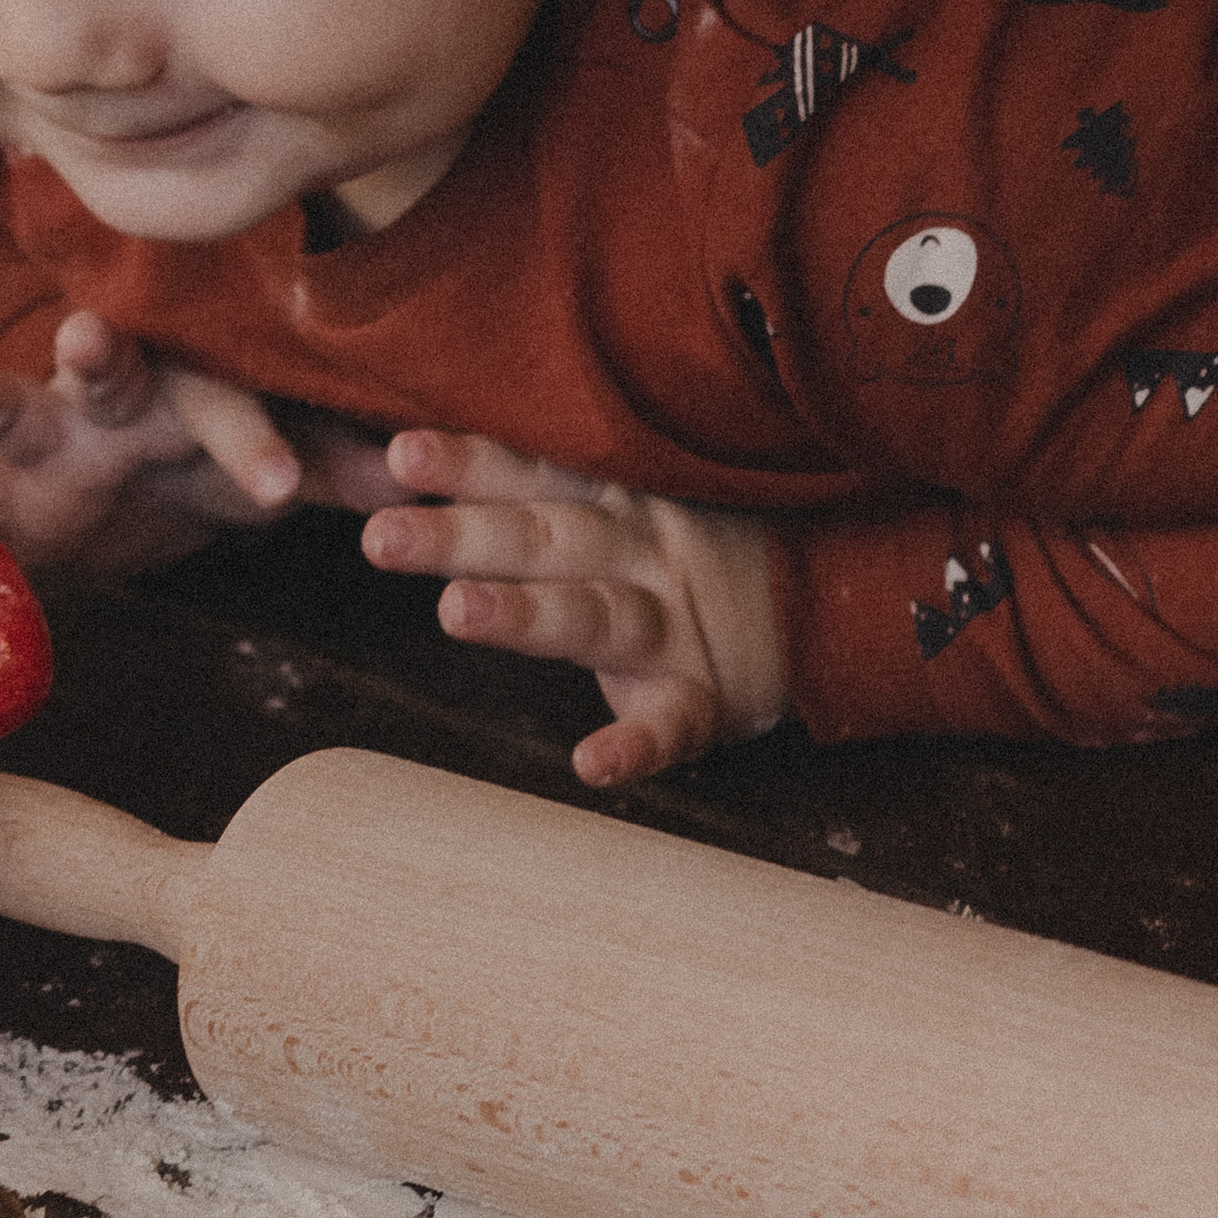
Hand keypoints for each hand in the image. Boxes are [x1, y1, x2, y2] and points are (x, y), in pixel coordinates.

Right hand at [0, 314, 391, 577]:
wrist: (111, 496)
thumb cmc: (197, 462)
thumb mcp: (266, 468)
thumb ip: (335, 467)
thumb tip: (427, 475)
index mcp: (192, 391)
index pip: (226, 402)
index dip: (252, 441)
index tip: (278, 490)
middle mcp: (113, 398)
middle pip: (112, 372)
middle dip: (100, 357)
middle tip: (86, 340)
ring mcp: (42, 433)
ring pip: (12, 405)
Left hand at [361, 430, 787, 782]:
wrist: (837, 593)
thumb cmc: (699, 543)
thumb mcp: (632, 491)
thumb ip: (541, 477)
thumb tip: (409, 453)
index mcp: (610, 500)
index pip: (526, 473)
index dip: (465, 462)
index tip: (397, 453)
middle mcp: (636, 551)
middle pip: (540, 539)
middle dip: (459, 537)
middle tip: (380, 537)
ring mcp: (672, 625)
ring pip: (593, 616)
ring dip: (527, 615)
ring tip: (458, 612)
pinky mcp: (704, 698)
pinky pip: (671, 725)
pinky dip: (635, 746)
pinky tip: (593, 764)